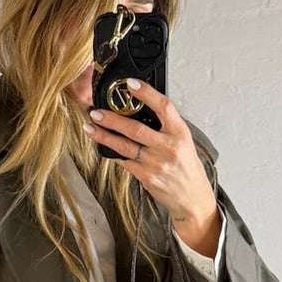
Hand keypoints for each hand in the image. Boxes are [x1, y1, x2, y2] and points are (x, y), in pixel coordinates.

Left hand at [84, 78, 219, 253]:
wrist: (192, 197)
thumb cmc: (186, 166)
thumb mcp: (183, 141)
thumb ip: (165, 126)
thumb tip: (140, 109)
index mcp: (180, 133)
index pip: (163, 107)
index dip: (146, 93)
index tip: (130, 84)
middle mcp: (168, 147)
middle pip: (135, 128)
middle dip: (112, 119)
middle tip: (96, 112)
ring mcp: (156, 164)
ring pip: (125, 146)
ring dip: (104, 136)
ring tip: (90, 127)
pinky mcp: (146, 177)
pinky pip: (125, 162)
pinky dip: (113, 153)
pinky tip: (103, 146)